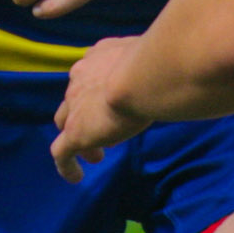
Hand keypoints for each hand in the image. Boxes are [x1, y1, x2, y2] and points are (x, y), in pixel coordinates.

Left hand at [51, 36, 150, 181]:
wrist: (143, 74)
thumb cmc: (157, 62)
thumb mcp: (153, 55)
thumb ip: (154, 63)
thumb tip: (171, 73)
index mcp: (99, 56)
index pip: (92, 73)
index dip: (102, 90)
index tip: (117, 103)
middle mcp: (81, 76)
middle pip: (75, 98)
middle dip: (87, 112)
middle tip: (106, 128)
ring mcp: (74, 105)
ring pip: (65, 122)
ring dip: (79, 135)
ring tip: (97, 155)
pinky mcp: (75, 131)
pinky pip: (61, 152)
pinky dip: (67, 165)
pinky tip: (76, 177)